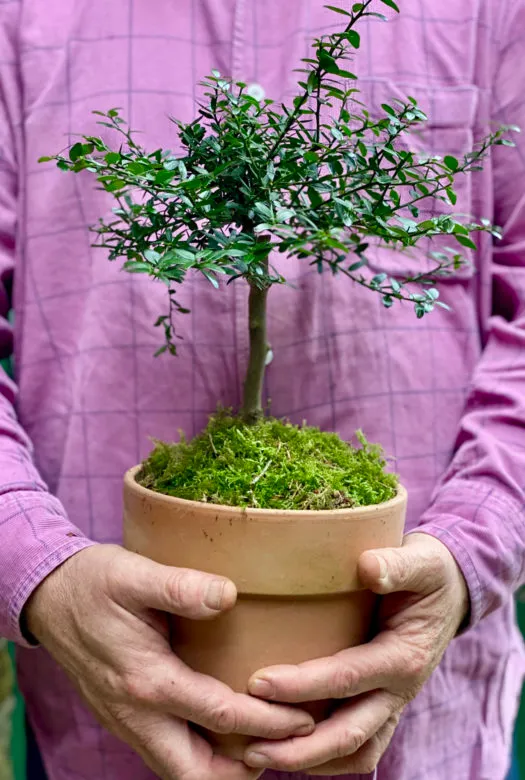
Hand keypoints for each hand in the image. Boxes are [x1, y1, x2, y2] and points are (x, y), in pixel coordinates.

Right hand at [25, 544, 314, 779]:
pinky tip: (221, 724)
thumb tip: (228, 594)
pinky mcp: (125, 716)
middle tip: (284, 746)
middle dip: (243, 770)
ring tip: (260, 741)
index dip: (268, 722)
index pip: (220, 716)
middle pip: (195, 772)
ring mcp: (128, 721)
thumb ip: (179, 586)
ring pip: (179, 768)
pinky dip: (198, 749)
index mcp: (147, 681)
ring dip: (220, 766)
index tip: (305, 719)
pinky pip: (167, 751)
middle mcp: (137, 713)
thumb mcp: (133, 575)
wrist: (49, 598)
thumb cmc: (93, 583)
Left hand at [243, 533, 468, 775]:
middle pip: (350, 732)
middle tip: (249, 747)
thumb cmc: (429, 574)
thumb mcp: (421, 563)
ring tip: (260, 756)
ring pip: (355, 750)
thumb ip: (396, 565)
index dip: (302, 685)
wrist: (453, 590)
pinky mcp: (385, 706)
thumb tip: (367, 567)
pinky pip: (361, 746)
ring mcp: (393, 703)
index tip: (257, 683)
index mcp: (404, 656)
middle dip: (299, 746)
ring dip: (310, 760)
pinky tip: (290, 750)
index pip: (347, 678)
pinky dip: (328, 758)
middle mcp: (400, 690)